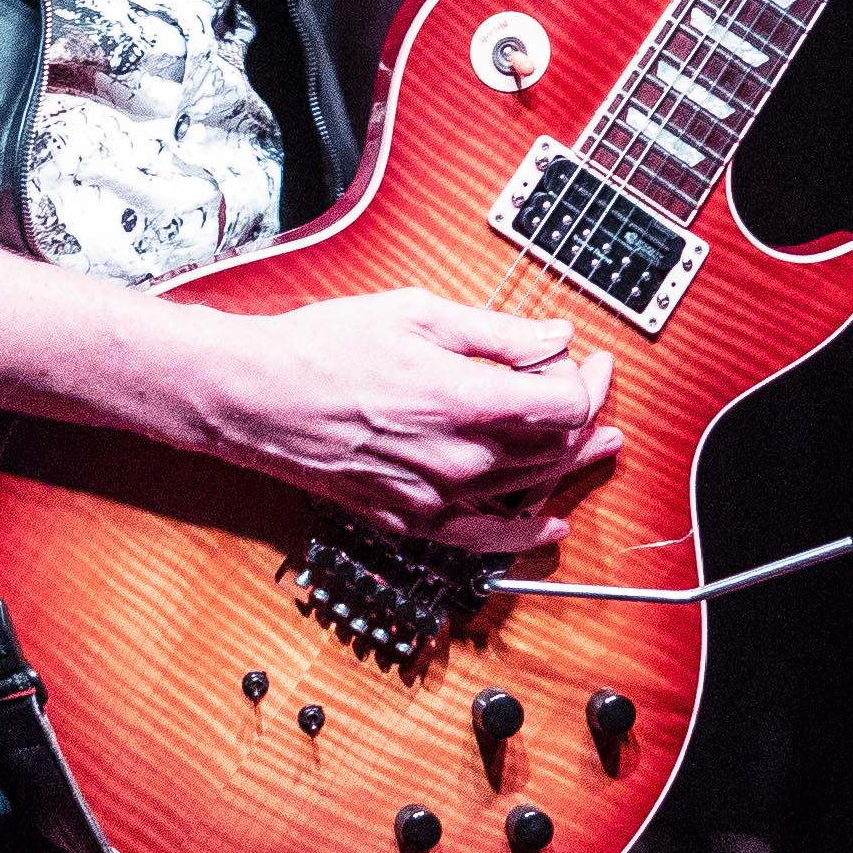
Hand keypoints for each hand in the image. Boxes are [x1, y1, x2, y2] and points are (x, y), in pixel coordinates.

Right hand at [166, 289, 620, 550]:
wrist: (258, 397)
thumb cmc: (324, 348)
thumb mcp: (417, 314)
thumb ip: (497, 333)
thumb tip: (553, 338)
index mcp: (464, 400)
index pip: (565, 404)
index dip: (588, 380)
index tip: (589, 360)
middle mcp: (459, 458)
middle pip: (556, 447)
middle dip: (586, 414)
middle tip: (591, 385)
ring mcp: (437, 497)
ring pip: (531, 488)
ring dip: (569, 463)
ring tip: (594, 442)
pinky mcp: (414, 521)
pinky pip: (489, 538)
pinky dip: (527, 533)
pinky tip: (550, 523)